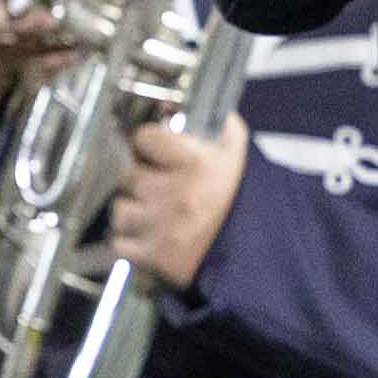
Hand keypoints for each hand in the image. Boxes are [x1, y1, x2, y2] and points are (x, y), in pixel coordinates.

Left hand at [104, 110, 246, 292]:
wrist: (257, 259)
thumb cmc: (245, 210)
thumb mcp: (240, 166)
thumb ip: (230, 137)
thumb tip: (228, 118)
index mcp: (194, 164)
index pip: (144, 138)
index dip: (146, 144)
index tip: (150, 152)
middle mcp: (174, 192)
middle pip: (128, 174)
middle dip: (138, 181)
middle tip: (153, 188)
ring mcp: (160, 224)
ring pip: (120, 210)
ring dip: (131, 212)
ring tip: (149, 215)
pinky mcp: (153, 255)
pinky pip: (121, 244)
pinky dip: (130, 244)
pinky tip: (146, 240)